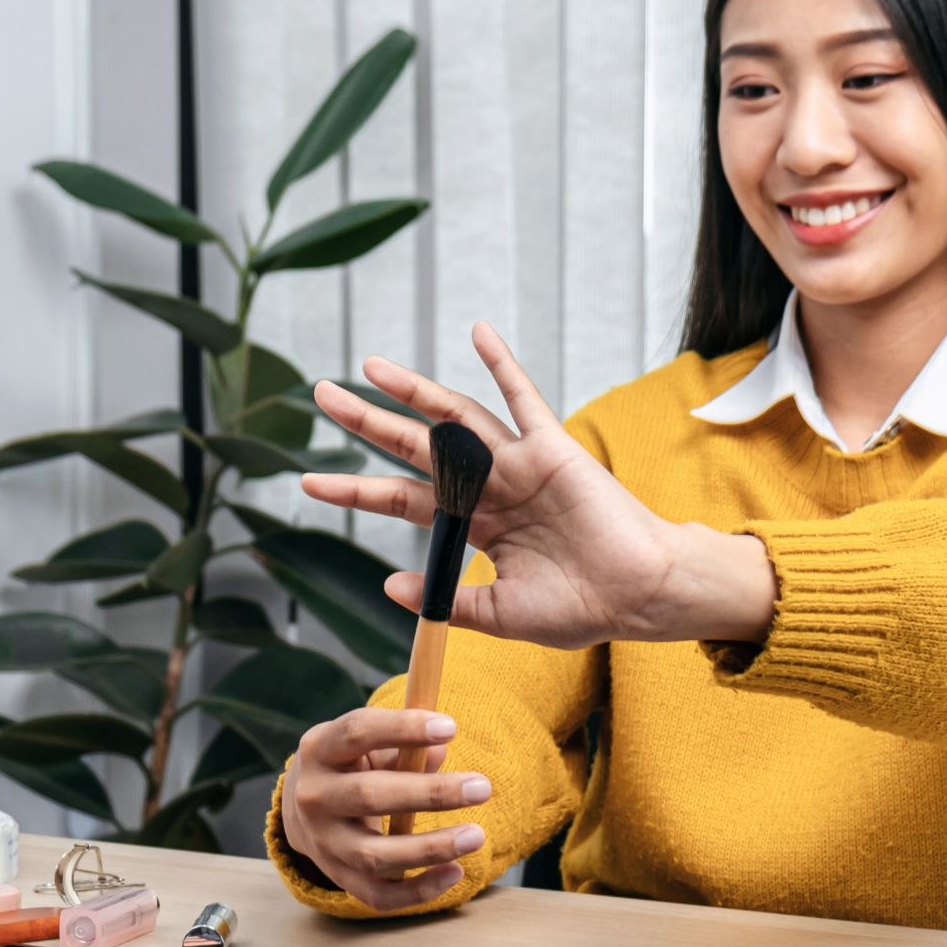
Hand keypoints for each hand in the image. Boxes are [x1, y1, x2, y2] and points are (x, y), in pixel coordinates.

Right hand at [278, 707, 491, 910]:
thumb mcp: (368, 747)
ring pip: (375, 854)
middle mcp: (314, 797)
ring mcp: (324, 843)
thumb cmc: (351, 767)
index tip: (451, 727)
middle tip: (482, 787)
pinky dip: (419, 890)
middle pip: (370, 796)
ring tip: (476, 836)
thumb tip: (439, 752)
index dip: (403, 728)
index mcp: (319, 750)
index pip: (357, 732)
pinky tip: (455, 872)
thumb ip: (403, 747)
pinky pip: (379, 894)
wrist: (304, 812)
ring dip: (430, 848)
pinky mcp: (339, 878)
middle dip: (431, 793)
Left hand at [302, 322, 777, 648]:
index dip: (356, 490)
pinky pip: (523, 399)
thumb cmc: (581, 607)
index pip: (402, 500)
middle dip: (367, 422)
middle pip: (415, 448)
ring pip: (456, 418)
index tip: (309, 483)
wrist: (638, 598)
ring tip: (371, 367)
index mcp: (474, 525)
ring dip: (415, 390)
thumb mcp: (501, 614)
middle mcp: (489, 487)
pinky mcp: (552, 450)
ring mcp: (518, 464)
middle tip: (321, 396)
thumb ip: (447, 601)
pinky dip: (502, 365)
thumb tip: (390, 585)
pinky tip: (478, 332)